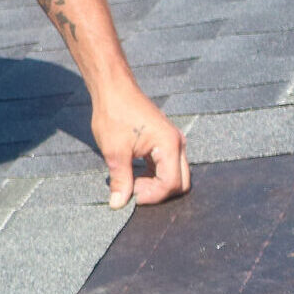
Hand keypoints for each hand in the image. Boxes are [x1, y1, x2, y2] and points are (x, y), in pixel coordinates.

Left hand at [91, 88, 188, 208]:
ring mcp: (173, 142)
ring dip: (156, 184)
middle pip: (180, 182)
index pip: (172, 184)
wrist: (113, 89)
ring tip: (131, 181)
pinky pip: (167, 166)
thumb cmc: (113, 114)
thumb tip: (118, 204)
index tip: (131, 196)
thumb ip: (120, 180)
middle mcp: (177, 144)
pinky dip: (155, 175)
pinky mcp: (165, 141)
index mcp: (169, 145)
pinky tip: (135, 174)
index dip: (152, 196)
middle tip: (133, 190)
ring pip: (175, 175)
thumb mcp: (114, 151)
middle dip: (158, 192)